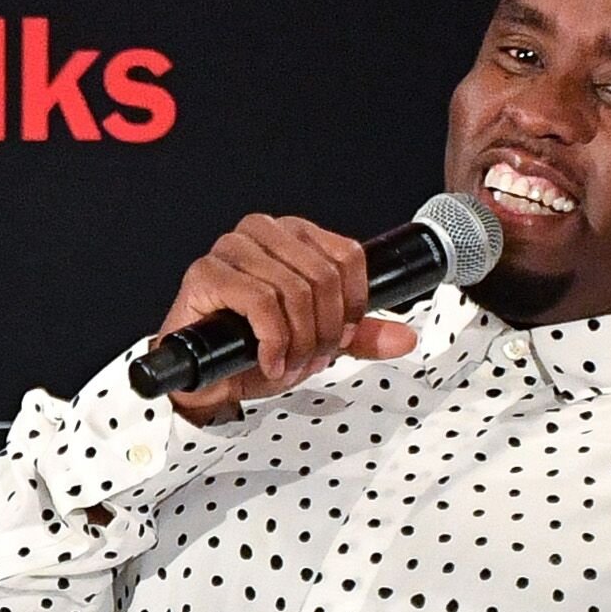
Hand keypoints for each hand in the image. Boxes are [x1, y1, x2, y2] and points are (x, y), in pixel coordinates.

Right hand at [158, 214, 419, 425]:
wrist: (206, 379)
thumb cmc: (252, 349)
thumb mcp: (317, 341)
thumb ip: (359, 336)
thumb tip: (405, 338)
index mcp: (293, 235)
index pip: (348, 256)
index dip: (352, 305)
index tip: (339, 335)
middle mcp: (263, 232)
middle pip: (324, 276)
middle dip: (324, 330)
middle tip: (311, 358)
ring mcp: (231, 249)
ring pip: (294, 290)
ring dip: (298, 341)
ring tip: (287, 363)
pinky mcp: (206, 273)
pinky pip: (260, 301)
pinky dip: (272, 341)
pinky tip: (267, 361)